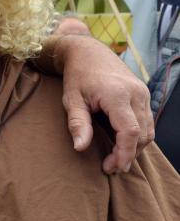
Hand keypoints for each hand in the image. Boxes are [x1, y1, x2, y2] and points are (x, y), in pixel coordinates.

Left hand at [51, 20, 153, 172]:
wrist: (88, 52)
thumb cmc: (77, 76)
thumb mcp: (71, 100)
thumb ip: (77, 123)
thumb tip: (80, 148)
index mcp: (117, 94)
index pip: (130, 131)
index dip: (124, 153)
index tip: (112, 167)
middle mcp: (136, 93)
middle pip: (142, 133)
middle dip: (128, 154)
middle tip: (110, 168)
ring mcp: (142, 92)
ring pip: (148, 129)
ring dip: (135, 148)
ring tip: (116, 160)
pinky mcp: (143, 94)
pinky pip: (147, 121)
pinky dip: (138, 136)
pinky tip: (123, 145)